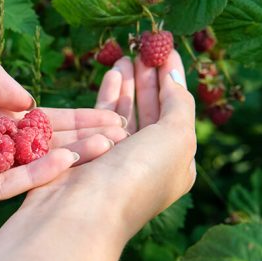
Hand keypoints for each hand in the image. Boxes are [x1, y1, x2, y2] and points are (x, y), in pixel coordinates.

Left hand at [0, 37, 127, 206]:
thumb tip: (28, 97)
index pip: (29, 113)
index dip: (67, 113)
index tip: (107, 110)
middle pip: (35, 141)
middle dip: (78, 137)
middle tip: (121, 135)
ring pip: (24, 166)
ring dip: (66, 159)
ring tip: (107, 149)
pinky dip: (32, 177)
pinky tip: (65, 164)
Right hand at [0, 51, 195, 260]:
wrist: (81, 213)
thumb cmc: (136, 177)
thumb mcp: (175, 138)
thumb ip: (179, 103)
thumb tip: (175, 76)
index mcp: (175, 164)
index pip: (177, 113)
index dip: (172, 81)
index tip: (167, 51)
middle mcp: (145, 162)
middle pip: (149, 111)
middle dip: (148, 79)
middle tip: (145, 47)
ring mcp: (113, 158)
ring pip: (122, 111)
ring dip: (127, 83)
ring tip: (127, 54)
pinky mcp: (85, 152)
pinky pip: (98, 118)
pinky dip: (106, 94)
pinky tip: (112, 72)